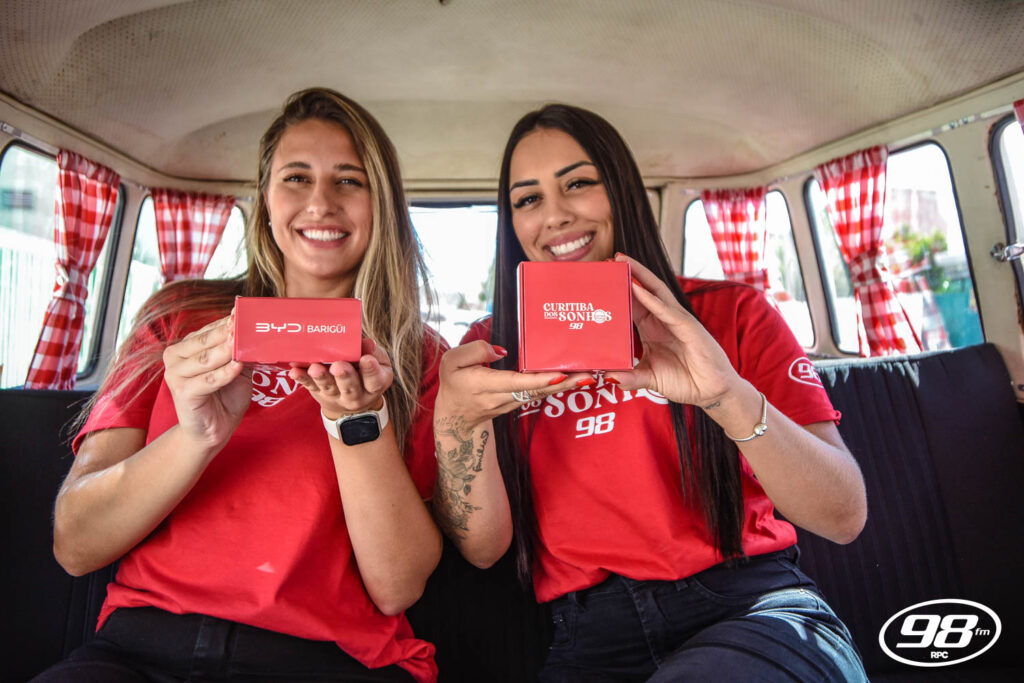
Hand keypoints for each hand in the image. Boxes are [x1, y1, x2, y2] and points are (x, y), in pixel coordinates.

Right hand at [162, 314, 251, 450]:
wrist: (213, 429)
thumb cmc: (224, 396)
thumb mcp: (235, 369)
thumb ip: (239, 351)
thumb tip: (254, 331)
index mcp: (185, 348)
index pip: (207, 331)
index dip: (225, 322)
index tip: (242, 311)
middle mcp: (175, 358)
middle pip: (204, 342)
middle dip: (225, 332)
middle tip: (242, 322)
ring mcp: (175, 375)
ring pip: (205, 359)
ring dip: (225, 350)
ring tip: (240, 340)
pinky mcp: (182, 393)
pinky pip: (208, 380)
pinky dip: (224, 373)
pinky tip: (238, 366)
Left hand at [290, 338, 392, 418]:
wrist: (350, 397)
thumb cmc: (364, 372)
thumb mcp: (378, 362)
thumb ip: (374, 353)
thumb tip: (367, 343)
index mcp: (374, 386)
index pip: (375, 381)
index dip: (371, 371)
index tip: (367, 359)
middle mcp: (356, 396)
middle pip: (350, 387)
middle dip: (344, 376)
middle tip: (338, 366)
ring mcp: (336, 396)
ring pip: (328, 387)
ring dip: (321, 377)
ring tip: (315, 369)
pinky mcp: (318, 393)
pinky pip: (310, 386)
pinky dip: (302, 379)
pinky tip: (295, 371)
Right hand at [434, 340, 585, 431]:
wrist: (455, 418)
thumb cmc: (453, 384)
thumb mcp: (451, 362)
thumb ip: (475, 350)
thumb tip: (500, 351)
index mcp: (482, 385)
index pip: (514, 382)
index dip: (538, 379)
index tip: (560, 374)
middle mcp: (500, 398)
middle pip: (536, 390)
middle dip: (563, 383)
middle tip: (588, 375)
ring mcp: (510, 404)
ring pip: (540, 393)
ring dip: (565, 386)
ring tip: (588, 375)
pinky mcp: (517, 404)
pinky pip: (538, 394)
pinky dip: (556, 387)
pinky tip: (574, 380)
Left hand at [604, 254, 743, 406]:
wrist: (712, 391)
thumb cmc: (684, 381)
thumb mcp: (649, 379)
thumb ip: (630, 378)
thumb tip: (607, 376)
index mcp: (652, 329)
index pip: (633, 304)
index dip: (619, 290)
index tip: (603, 278)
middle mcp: (664, 320)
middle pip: (645, 291)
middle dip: (629, 274)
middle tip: (610, 259)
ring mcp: (677, 322)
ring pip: (656, 293)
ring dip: (639, 277)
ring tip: (623, 262)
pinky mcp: (689, 328)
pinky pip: (667, 311)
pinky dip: (652, 300)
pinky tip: (637, 289)